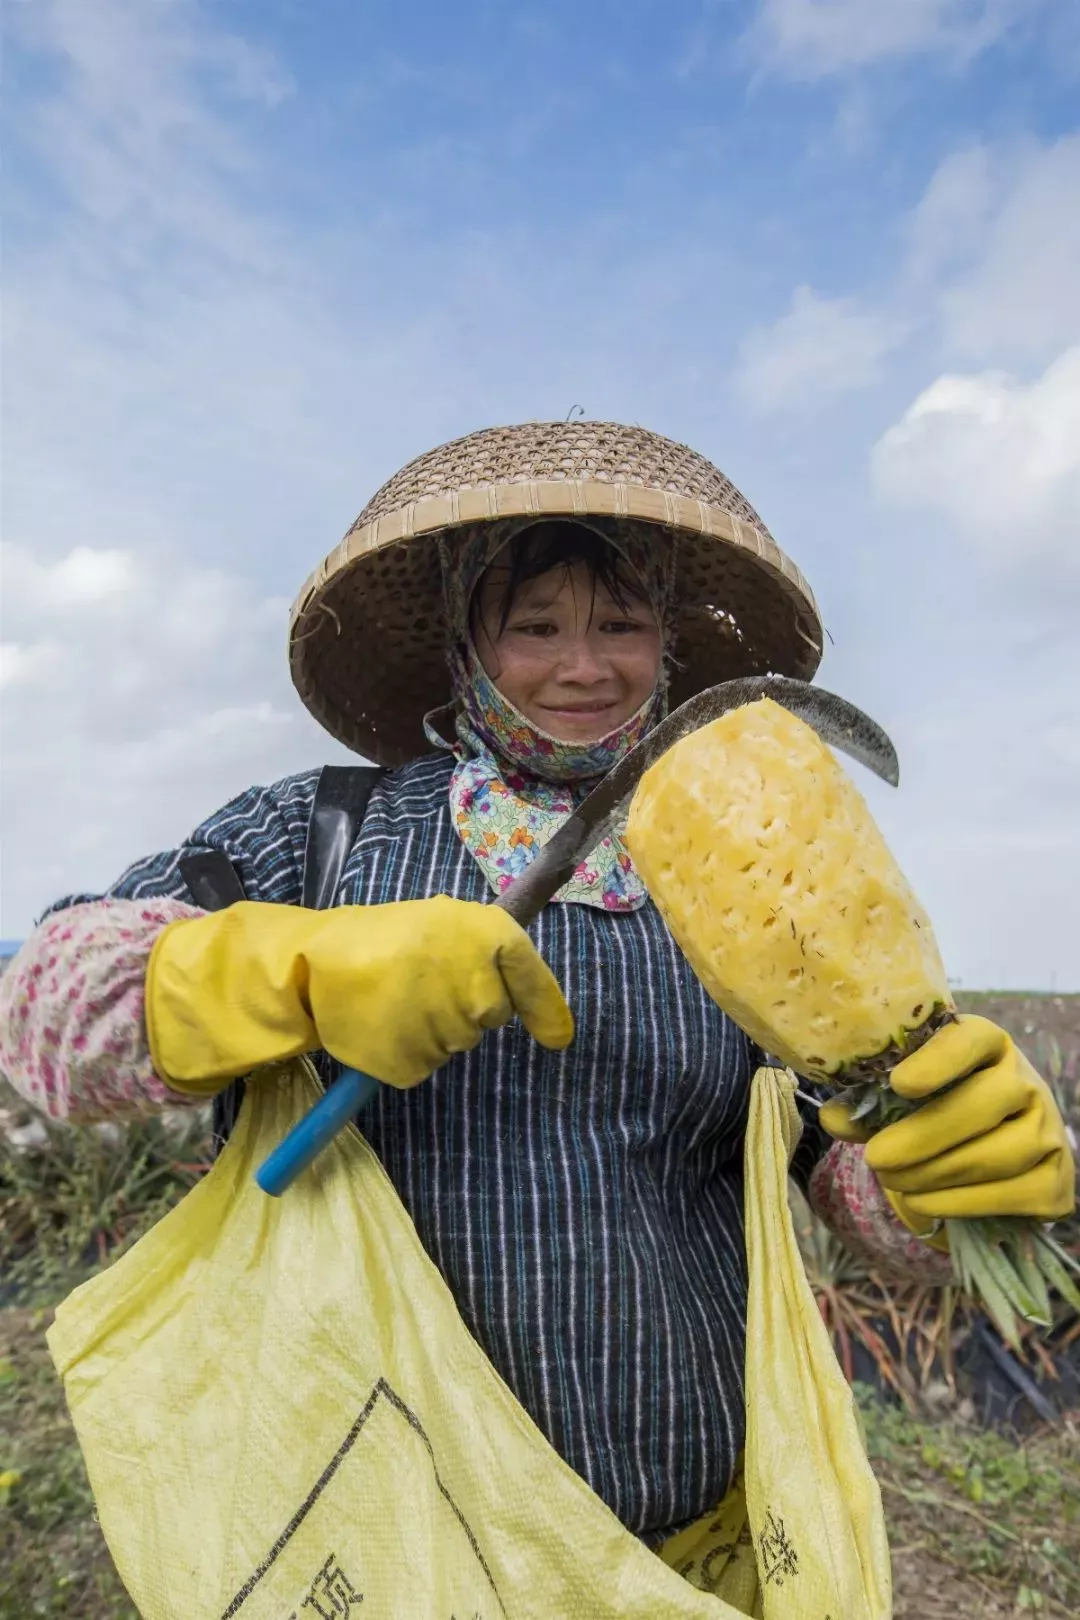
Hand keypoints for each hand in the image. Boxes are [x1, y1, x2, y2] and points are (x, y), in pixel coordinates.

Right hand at [147, 896, 573, 1091]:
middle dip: (467, 1005)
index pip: (531, 976)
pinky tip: (382, 1022)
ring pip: (457, 1041)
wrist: (311, 965)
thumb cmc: (379, 939)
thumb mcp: (439, 925)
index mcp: (486, 934)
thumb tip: (540, 1010)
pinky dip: (406, 1051)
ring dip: (433, 1027)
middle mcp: (477, 981)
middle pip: (492, 1015)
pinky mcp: (416, 1060)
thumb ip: (486, 954)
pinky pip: (425, 1063)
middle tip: (422, 982)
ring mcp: (448, 1024)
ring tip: (394, 996)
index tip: (557, 1037)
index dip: (545, 1008)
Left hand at [820, 1016, 1074, 1240]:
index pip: (971, 1039)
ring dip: (936, 1174)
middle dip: (922, 1136)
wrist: (997, 1151)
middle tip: (875, 1158)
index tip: (899, 1083)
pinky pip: (1011, 1194)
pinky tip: (923, 1202)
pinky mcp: (1055, 1180)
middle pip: (982, 1104)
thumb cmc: (942, 1110)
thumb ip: (871, 1104)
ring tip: (894, 1182)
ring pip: (996, 1154)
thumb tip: (832, 1117)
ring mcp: (1047, 1131)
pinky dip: (961, 1203)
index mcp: (987, 1044)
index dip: (938, 1061)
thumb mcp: (907, 1097)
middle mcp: (1025, 1082)